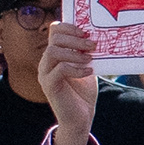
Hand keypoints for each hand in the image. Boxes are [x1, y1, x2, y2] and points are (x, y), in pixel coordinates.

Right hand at [39, 21, 99, 144]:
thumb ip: (87, 54)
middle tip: (92, 45)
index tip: (86, 32)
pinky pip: (59, 69)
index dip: (68, 27)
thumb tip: (98, 38)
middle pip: (54, 39)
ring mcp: (45, 73)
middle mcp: (46, 62)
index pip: (54, 31)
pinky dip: (76, 68)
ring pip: (53, 52)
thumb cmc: (84, 92)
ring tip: (90, 59)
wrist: (81, 117)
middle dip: (75, 39)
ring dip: (74, 53)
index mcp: (55, 54)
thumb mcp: (87, 68)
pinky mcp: (49, 85)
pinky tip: (89, 71)